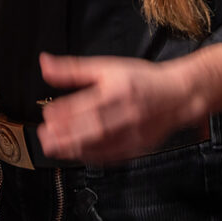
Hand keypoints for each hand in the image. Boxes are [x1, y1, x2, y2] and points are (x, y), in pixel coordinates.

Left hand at [36, 44, 221, 163]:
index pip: (89, 102)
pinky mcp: (138, 147)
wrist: (177, 95)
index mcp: (118, 89)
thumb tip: (45, 64)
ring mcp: (134, 132)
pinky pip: (113, 156)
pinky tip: (77, 154)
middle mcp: (127, 112)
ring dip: (76, 148)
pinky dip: (93, 157)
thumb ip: (73, 69)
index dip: (67, 110)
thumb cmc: (140, 79)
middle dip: (68, 135)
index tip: (48, 115)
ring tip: (54, 148)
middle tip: (45, 137)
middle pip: (95, 127)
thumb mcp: (105, 66)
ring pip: (104, 144)